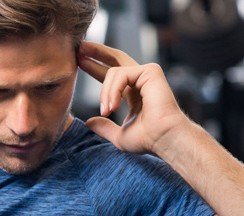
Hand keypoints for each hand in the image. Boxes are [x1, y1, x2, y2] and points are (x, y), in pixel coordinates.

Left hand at [78, 41, 190, 155]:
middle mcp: (140, 81)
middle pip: (116, 58)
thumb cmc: (148, 139)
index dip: (95, 68)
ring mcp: (146, 74)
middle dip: (96, 52)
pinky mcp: (150, 71)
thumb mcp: (119, 135)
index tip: (80, 62)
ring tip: (106, 111)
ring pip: (113, 72)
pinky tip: (112, 106)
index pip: (112, 75)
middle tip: (79, 48)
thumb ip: (104, 127)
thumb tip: (89, 122)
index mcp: (134, 93)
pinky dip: (112, 90)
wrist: (164, 139)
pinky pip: (120, 74)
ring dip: (104, 93)